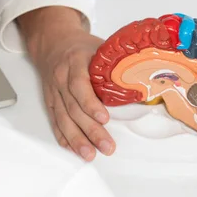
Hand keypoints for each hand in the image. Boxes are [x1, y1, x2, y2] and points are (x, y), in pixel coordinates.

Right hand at [18, 7, 114, 160]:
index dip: (91, 104)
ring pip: (64, 119)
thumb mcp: (100, 48)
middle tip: (106, 146)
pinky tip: (72, 148)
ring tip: (89, 154)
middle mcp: (61, 79)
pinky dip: (63, 137)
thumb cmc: (81, 47)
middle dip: (90, 130)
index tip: (104, 118)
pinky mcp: (51, 101)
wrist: (53, 42)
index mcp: (74, 63)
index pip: (80, 86)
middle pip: (74, 109)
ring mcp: (54, 92)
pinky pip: (55, 121)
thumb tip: (145, 81)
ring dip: (76, 139)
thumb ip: (116, 65)